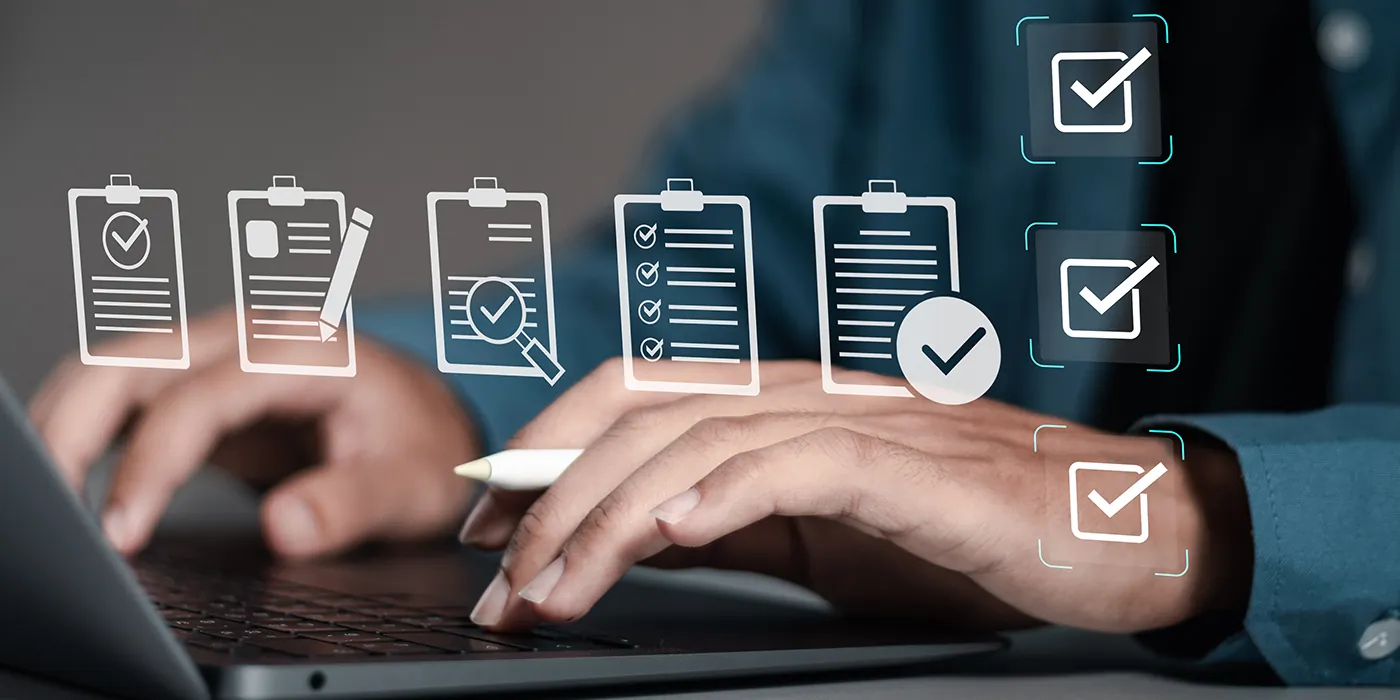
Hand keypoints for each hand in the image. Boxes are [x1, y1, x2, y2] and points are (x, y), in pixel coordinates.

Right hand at [28, 307, 479, 557]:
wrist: (438, 421)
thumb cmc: (427, 446)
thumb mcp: (411, 485)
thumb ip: (352, 505)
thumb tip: (284, 528)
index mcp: (307, 350)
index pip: (203, 397)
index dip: (153, 464)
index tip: (123, 532)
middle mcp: (255, 337)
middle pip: (135, 362)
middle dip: (74, 431)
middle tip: (55, 514)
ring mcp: (224, 353)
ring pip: (116, 369)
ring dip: (67, 426)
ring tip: (48, 499)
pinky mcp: (204, 382)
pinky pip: (128, 393)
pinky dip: (88, 429)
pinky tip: (74, 479)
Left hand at [461, 359, 1251, 634]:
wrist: (1115, 528)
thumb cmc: (970, 535)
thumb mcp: (825, 539)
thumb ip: (737, 526)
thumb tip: (635, 544)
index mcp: (776, 403)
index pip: (629, 398)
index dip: (543, 449)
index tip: (485, 526)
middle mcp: (803, 395)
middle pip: (638, 414)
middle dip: (548, 497)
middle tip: (497, 584)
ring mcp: (856, 421)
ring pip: (695, 444)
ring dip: (606, 520)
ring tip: (551, 593)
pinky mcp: (912, 465)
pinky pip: (796, 465)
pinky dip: (723, 495)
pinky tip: (668, 538)